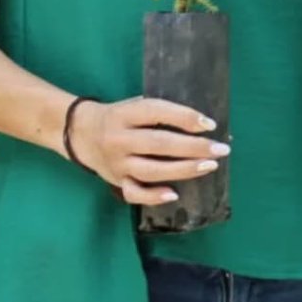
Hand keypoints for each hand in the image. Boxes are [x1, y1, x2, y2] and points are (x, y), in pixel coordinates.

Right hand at [68, 96, 229, 205]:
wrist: (80, 133)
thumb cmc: (120, 116)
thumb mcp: (135, 105)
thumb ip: (161, 113)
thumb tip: (204, 125)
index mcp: (126, 114)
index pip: (158, 112)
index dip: (185, 117)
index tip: (210, 124)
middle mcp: (119, 138)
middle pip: (159, 144)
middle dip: (194, 147)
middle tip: (221, 149)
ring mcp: (116, 162)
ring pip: (151, 170)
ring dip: (184, 170)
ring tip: (210, 165)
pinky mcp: (115, 181)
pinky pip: (134, 193)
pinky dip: (153, 195)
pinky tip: (173, 193)